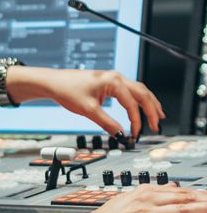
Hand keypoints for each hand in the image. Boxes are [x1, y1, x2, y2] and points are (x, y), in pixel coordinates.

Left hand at [6, 67, 163, 137]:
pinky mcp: (109, 83)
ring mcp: (113, 78)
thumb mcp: (88, 110)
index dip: (136, 121)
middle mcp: (116, 77)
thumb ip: (107, 124)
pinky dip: (139, 100)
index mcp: (113, 81)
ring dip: (149, 103)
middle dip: (152, 110)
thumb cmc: (67, 90)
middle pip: (143, 93)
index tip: (136, 134)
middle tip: (157, 126)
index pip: (132, 104)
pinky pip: (130, 90)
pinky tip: (142, 107)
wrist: (53, 82)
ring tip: (158, 116)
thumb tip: (121, 135)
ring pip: (139, 90)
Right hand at [77, 184, 206, 212]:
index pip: (177, 190)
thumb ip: (148, 196)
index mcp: (142, 192)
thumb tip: (170, 189)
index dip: (197, 193)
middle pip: (183, 198)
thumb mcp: (126, 202)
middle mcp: (145, 201)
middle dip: (204, 199)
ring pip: (182, 212)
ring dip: (203, 211)